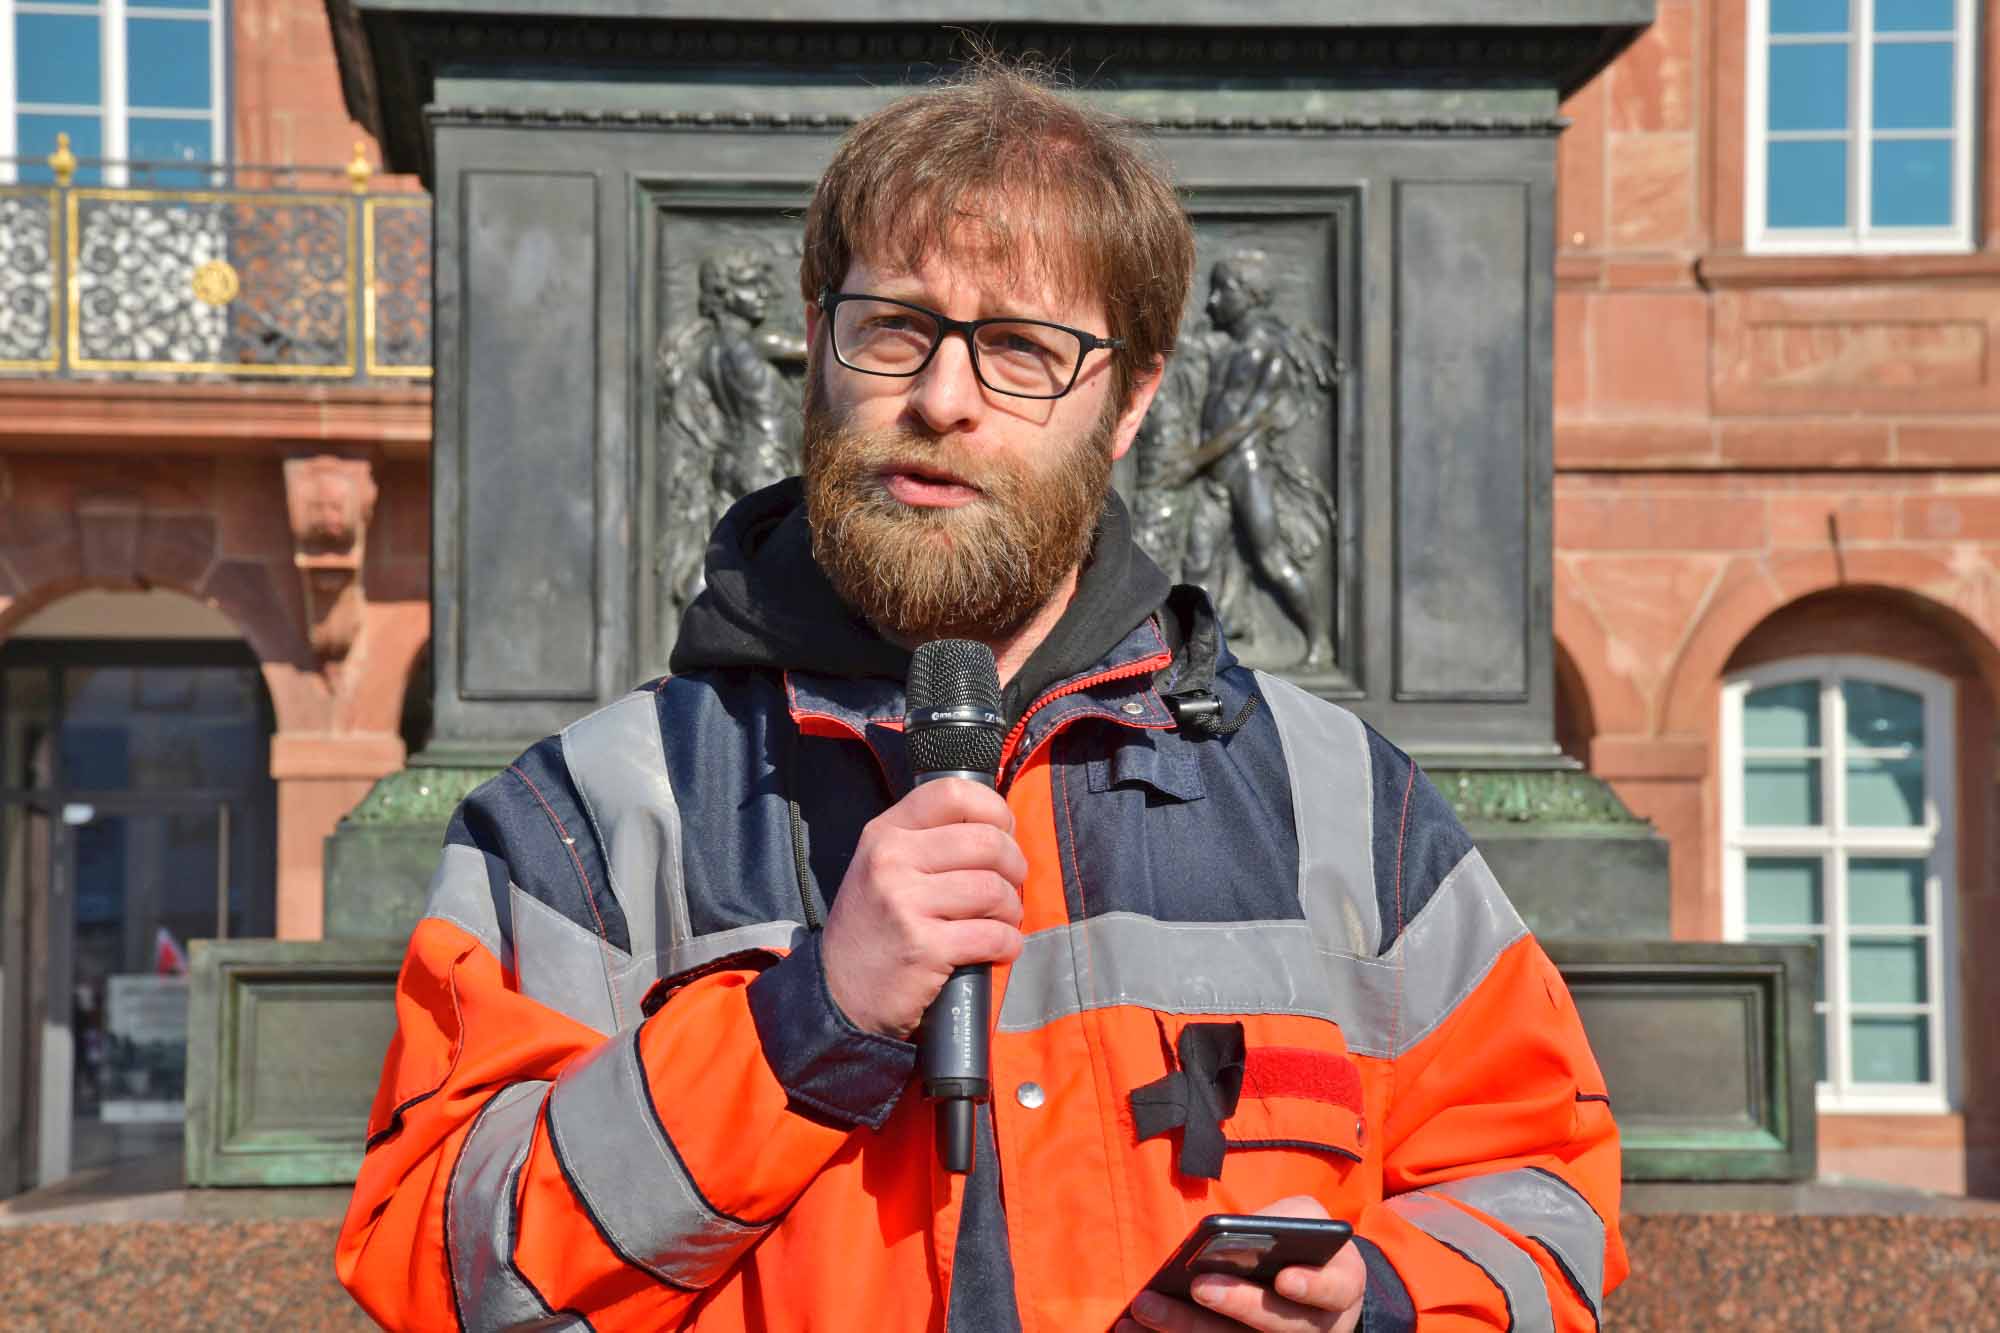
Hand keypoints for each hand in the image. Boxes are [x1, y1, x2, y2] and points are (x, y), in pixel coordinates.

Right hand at [820, 777, 1026, 1038]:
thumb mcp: (883, 867)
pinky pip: (992, 935)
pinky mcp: (923, 947)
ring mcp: (904, 903)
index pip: (952, 793)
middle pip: (986, 842)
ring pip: (993, 890)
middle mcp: (891, 860)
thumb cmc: (875, 926)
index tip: (1004, 832)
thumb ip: (928, 841)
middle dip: (1014, 866)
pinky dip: (1008, 943)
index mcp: (885, 833)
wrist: (839, 992)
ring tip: (1002, 921)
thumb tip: (998, 829)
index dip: (993, 809)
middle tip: (1010, 886)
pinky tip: (1000, 948)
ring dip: (1012, 910)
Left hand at [1118, 1197, 1364, 1332]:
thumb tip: (1239, 1230)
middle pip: (1278, 1327)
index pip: (1334, 1291)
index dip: (1312, 1286)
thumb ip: (1287, 1218)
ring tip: (1145, 1309)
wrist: (1312, 1284)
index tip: (1285, 1278)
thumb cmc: (1304, 1244)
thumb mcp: (1307, 1221)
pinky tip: (1133, 1328)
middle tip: (1198, 1286)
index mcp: (1340, 1288)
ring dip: (1187, 1330)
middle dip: (1236, 1306)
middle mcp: (1317, 1328)